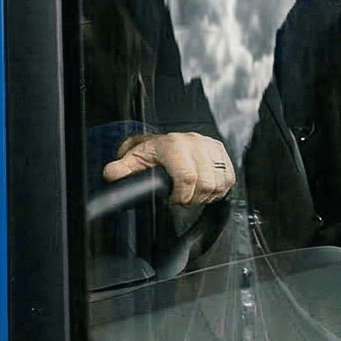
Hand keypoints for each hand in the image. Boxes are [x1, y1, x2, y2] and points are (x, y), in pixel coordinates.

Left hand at [102, 132, 234, 206]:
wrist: (167, 140)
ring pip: (219, 182)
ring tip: (192, 193)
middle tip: (182, 198)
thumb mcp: (135, 158)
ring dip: (206, 195)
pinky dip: (218, 189)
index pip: (187, 177)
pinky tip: (204, 189)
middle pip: (205, 183)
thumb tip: (111, 175)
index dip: (182, 196)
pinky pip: (229, 179)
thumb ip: (123, 168)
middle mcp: (195, 142)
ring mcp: (210, 147)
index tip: (174, 200)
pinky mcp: (222, 153)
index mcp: (174, 144)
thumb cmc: (153, 150)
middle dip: (193, 198)